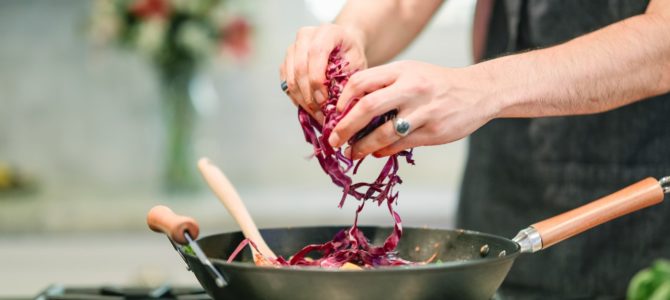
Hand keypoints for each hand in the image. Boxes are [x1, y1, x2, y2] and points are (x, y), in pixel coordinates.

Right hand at [280, 24, 367, 123]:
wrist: (342, 45)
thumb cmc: (351, 54)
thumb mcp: (357, 64)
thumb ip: (347, 79)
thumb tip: (338, 106)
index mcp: (327, 31)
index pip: (316, 53)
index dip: (317, 79)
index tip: (324, 100)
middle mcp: (305, 36)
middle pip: (300, 68)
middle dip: (309, 95)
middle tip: (320, 114)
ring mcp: (293, 48)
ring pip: (290, 78)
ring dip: (302, 100)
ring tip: (316, 115)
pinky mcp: (286, 61)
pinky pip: (286, 83)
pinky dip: (296, 98)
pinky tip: (309, 108)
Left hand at [328, 60, 498, 158]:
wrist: (479, 92)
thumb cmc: (437, 84)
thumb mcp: (411, 73)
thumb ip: (384, 85)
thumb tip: (351, 107)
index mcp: (402, 71)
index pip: (361, 81)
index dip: (342, 99)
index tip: (334, 114)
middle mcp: (411, 88)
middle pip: (367, 107)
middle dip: (345, 127)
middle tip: (333, 139)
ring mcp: (423, 111)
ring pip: (383, 133)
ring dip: (362, 146)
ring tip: (352, 152)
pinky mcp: (433, 132)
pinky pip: (400, 144)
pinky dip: (383, 151)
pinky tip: (376, 153)